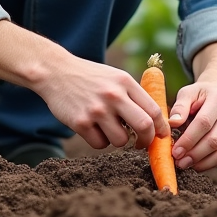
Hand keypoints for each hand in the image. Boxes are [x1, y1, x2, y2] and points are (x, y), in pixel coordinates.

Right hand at [34, 55, 166, 149]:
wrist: (56, 71)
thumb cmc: (90, 77)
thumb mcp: (115, 77)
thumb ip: (134, 96)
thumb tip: (156, 123)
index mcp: (125, 82)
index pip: (154, 110)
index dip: (161, 128)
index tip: (161, 136)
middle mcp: (113, 95)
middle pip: (144, 127)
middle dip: (146, 140)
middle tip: (141, 143)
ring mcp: (96, 110)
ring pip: (121, 140)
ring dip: (118, 139)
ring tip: (107, 127)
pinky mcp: (80, 122)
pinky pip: (100, 144)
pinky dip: (99, 140)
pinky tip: (92, 127)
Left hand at [167, 41, 216, 171]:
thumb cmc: (198, 94)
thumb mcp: (187, 93)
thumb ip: (180, 106)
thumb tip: (173, 122)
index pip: (204, 122)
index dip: (189, 139)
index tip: (175, 151)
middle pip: (213, 140)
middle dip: (194, 154)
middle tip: (178, 161)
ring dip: (200, 162)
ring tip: (184, 164)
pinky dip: (208, 163)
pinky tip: (194, 164)